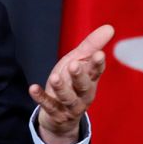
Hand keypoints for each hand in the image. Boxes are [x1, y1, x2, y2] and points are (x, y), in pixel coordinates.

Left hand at [30, 24, 113, 143]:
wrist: (62, 116)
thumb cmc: (71, 82)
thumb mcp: (79, 62)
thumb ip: (91, 46)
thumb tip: (109, 27)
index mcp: (90, 79)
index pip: (96, 71)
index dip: (97, 63)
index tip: (99, 54)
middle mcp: (83, 94)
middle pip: (83, 86)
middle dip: (79, 76)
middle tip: (74, 64)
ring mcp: (70, 105)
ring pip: (68, 98)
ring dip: (61, 88)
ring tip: (54, 77)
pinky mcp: (55, 113)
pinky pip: (48, 106)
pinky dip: (41, 97)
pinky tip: (33, 88)